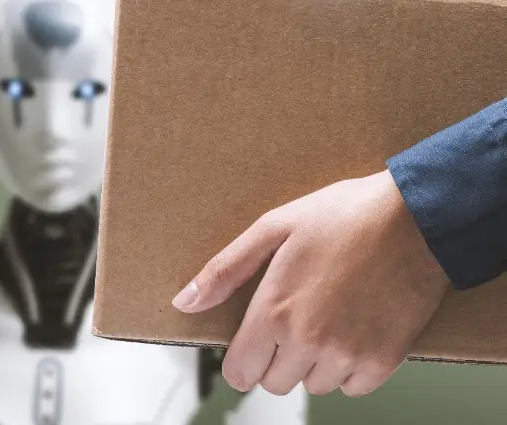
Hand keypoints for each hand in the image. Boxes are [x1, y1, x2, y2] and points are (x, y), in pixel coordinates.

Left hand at [171, 170, 449, 396]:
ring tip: (326, 316)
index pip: (239, 373)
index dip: (241, 358)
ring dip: (314, 362)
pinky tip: (354, 328)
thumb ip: (225, 271)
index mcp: (274, 312)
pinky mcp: (384, 361)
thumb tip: (184, 302)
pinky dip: (351, 367)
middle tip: (293, 317)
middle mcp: (308, 342)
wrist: (416, 218)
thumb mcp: (273, 228)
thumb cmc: (344, 215)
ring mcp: (348, 355)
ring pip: (315, 385)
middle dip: (276, 357)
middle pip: (275, 383)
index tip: (252, 340)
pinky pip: (354, 387)